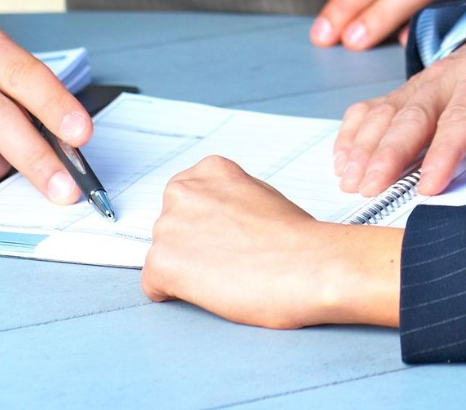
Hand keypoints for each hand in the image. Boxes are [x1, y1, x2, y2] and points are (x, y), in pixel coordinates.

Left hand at [142, 156, 399, 328]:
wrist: (311, 265)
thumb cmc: (298, 240)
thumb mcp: (262, 197)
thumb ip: (230, 201)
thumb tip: (216, 222)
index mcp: (210, 170)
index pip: (186, 201)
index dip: (206, 227)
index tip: (225, 240)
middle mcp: (183, 191)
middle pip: (172, 228)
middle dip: (193, 247)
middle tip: (229, 262)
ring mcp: (169, 225)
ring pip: (164, 256)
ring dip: (187, 271)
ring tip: (227, 278)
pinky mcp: (163, 261)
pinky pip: (153, 286)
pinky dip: (175, 295)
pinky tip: (210, 292)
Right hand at [332, 19, 465, 196]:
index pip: (462, 116)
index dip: (444, 152)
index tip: (429, 188)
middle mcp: (448, 74)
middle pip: (412, 114)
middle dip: (388, 153)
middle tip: (370, 189)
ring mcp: (421, 81)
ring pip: (386, 112)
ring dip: (364, 146)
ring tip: (351, 182)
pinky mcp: (405, 91)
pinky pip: (372, 107)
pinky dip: (353, 132)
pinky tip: (342, 160)